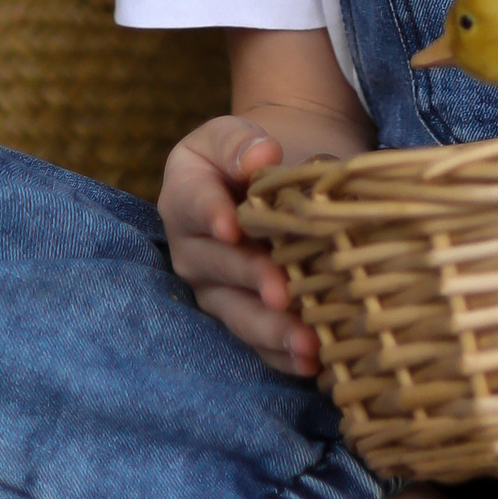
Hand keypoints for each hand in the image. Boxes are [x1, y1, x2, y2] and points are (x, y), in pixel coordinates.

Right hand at [158, 115, 320, 376]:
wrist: (271, 181)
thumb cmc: (253, 154)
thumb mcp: (240, 136)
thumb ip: (241, 143)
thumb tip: (261, 157)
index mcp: (184, 195)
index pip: (194, 204)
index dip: (212, 214)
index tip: (231, 227)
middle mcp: (192, 249)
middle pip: (218, 267)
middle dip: (251, 280)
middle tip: (281, 292)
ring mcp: (214, 289)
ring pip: (238, 313)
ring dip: (271, 331)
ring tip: (306, 343)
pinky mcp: (241, 317)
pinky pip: (258, 342)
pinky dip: (284, 355)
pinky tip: (313, 362)